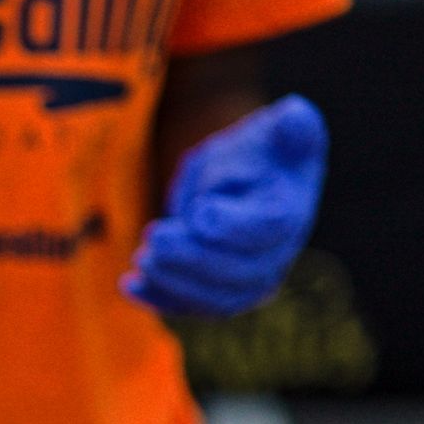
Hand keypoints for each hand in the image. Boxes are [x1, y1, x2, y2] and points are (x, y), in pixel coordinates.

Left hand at [123, 95, 326, 317]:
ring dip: (174, 282)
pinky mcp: (219, 294)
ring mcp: (250, 282)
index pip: (269, 228)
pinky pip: (192, 306)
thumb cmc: (261, 150)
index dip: (233, 224)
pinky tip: (129, 286)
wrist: (246, 181)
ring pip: (215, 299)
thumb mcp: (278, 128)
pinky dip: (159, 299)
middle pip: (239, 274)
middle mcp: (277, 255)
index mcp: (292, 211)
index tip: (199, 211)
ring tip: (142, 257)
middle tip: (155, 238)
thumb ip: (292, 126)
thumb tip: (294, 117)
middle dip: (193, 259)